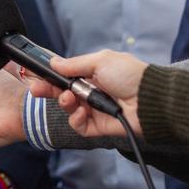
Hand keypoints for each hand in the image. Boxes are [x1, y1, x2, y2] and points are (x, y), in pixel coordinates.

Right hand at [27, 51, 145, 137]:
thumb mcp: (100, 61)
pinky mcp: (100, 127)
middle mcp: (92, 91)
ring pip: (69, 109)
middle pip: (63, 93)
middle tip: (36, 90)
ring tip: (70, 99)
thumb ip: (74, 64)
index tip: (37, 77)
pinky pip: (80, 126)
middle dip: (48, 91)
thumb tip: (54, 63)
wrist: (151, 100)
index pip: (65, 76)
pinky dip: (76, 119)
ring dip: (65, 103)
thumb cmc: (131, 76)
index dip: (51, 77)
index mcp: (93, 74)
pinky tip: (81, 113)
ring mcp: (95, 109)